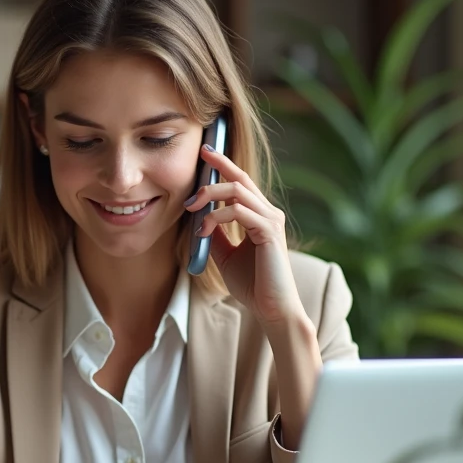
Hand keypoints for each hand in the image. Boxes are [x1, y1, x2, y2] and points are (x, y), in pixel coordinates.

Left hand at [185, 146, 304, 326]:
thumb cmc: (252, 284)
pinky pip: (239, 212)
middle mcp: (268, 213)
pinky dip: (216, 217)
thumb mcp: (225, 255)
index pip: (240, 183)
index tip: (205, 153)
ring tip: (191, 208)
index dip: (223, 166)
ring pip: (237, 192)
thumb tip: (198, 218)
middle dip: (219, 165)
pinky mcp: (269, 232)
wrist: (270, 309)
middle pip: (240, 179)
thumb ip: (214, 235)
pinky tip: (202, 230)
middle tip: (198, 159)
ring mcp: (271, 221)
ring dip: (209, 195)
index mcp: (260, 216)